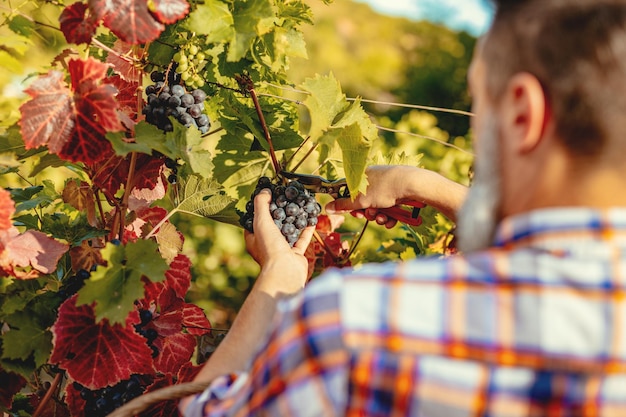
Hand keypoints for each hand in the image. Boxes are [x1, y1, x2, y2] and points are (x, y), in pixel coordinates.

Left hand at [245, 189, 314, 295]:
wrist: (285, 271)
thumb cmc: (270, 248)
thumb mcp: (261, 221)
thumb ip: (261, 204)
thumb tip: (264, 190)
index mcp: (254, 239)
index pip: (254, 220)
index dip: (260, 208)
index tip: (268, 196)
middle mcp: (267, 245)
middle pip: (273, 224)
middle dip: (280, 212)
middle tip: (286, 198)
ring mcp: (282, 250)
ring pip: (289, 231)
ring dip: (295, 219)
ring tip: (300, 205)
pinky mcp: (295, 254)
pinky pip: (302, 239)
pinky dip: (307, 229)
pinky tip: (312, 218)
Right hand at [326, 165, 466, 224]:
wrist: (413, 185)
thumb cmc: (385, 187)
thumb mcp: (361, 199)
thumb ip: (343, 204)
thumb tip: (327, 207)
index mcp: (363, 177)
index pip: (350, 192)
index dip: (350, 204)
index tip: (352, 211)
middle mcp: (375, 181)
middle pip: (364, 202)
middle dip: (365, 212)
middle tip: (367, 215)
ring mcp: (387, 188)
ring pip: (377, 208)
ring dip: (377, 217)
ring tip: (382, 218)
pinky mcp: (398, 196)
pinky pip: (389, 210)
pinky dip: (389, 217)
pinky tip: (391, 220)